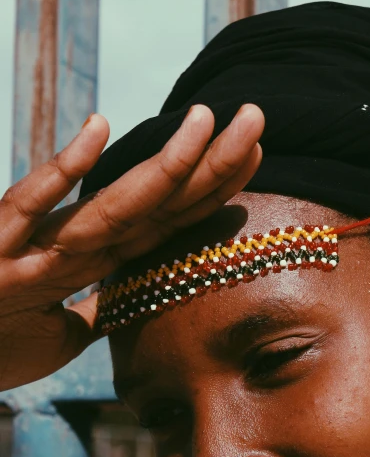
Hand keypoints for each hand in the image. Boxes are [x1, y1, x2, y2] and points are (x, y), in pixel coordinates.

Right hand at [0, 104, 263, 389]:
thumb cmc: (0, 339)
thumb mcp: (66, 336)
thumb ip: (101, 313)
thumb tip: (129, 308)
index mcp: (98, 258)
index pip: (169, 220)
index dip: (214, 190)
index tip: (258, 155)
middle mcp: (78, 242)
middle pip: (158, 203)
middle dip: (211, 164)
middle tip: (258, 117)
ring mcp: (40, 243)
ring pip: (112, 203)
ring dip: (162, 165)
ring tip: (208, 119)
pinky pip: (30, 207)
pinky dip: (60, 172)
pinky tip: (97, 127)